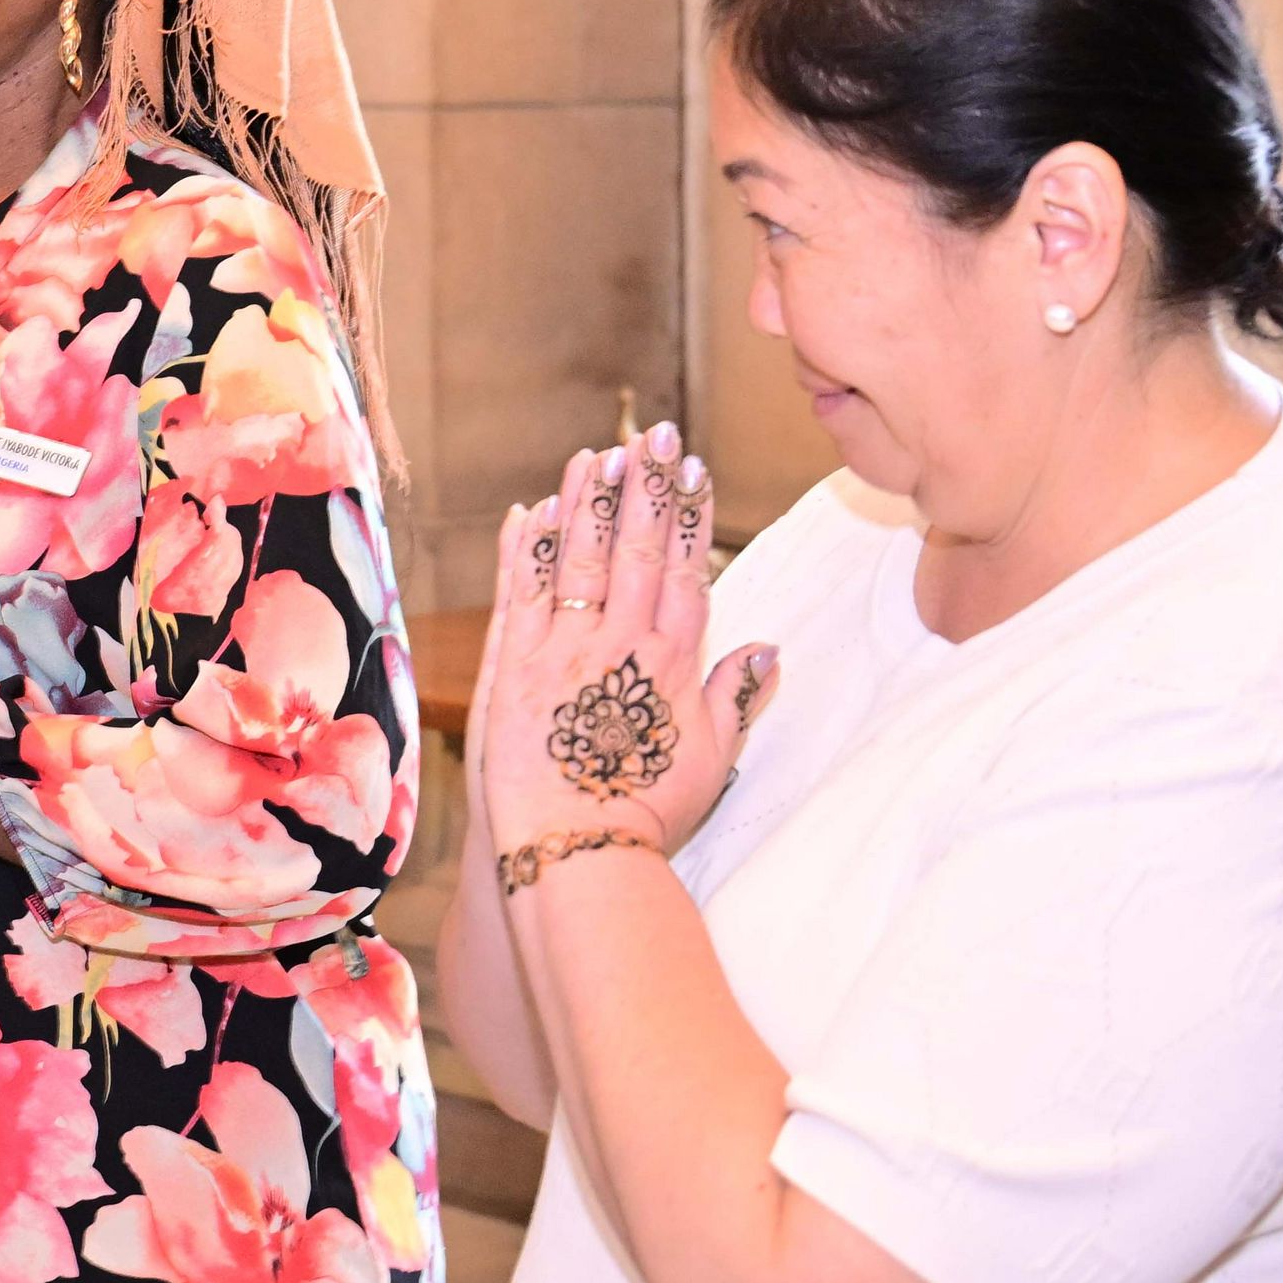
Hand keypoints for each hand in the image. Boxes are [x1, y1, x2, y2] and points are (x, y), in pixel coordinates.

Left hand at [472, 424, 771, 864]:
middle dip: (646, 487)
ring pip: (578, 557)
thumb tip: (768, 646)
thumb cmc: (646, 814)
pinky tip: (528, 509)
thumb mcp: (711, 759)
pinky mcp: (514, 665)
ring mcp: (563, 649)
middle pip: (637, 549)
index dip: (689, 514)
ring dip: (588, 501)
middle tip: (652, 433)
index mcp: (673, 663)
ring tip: (596, 453)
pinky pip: (520, 592)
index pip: (685, 569)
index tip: (692, 468)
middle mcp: (621, 644)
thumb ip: (736, 696)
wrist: (578, 850)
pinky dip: (524, 548)